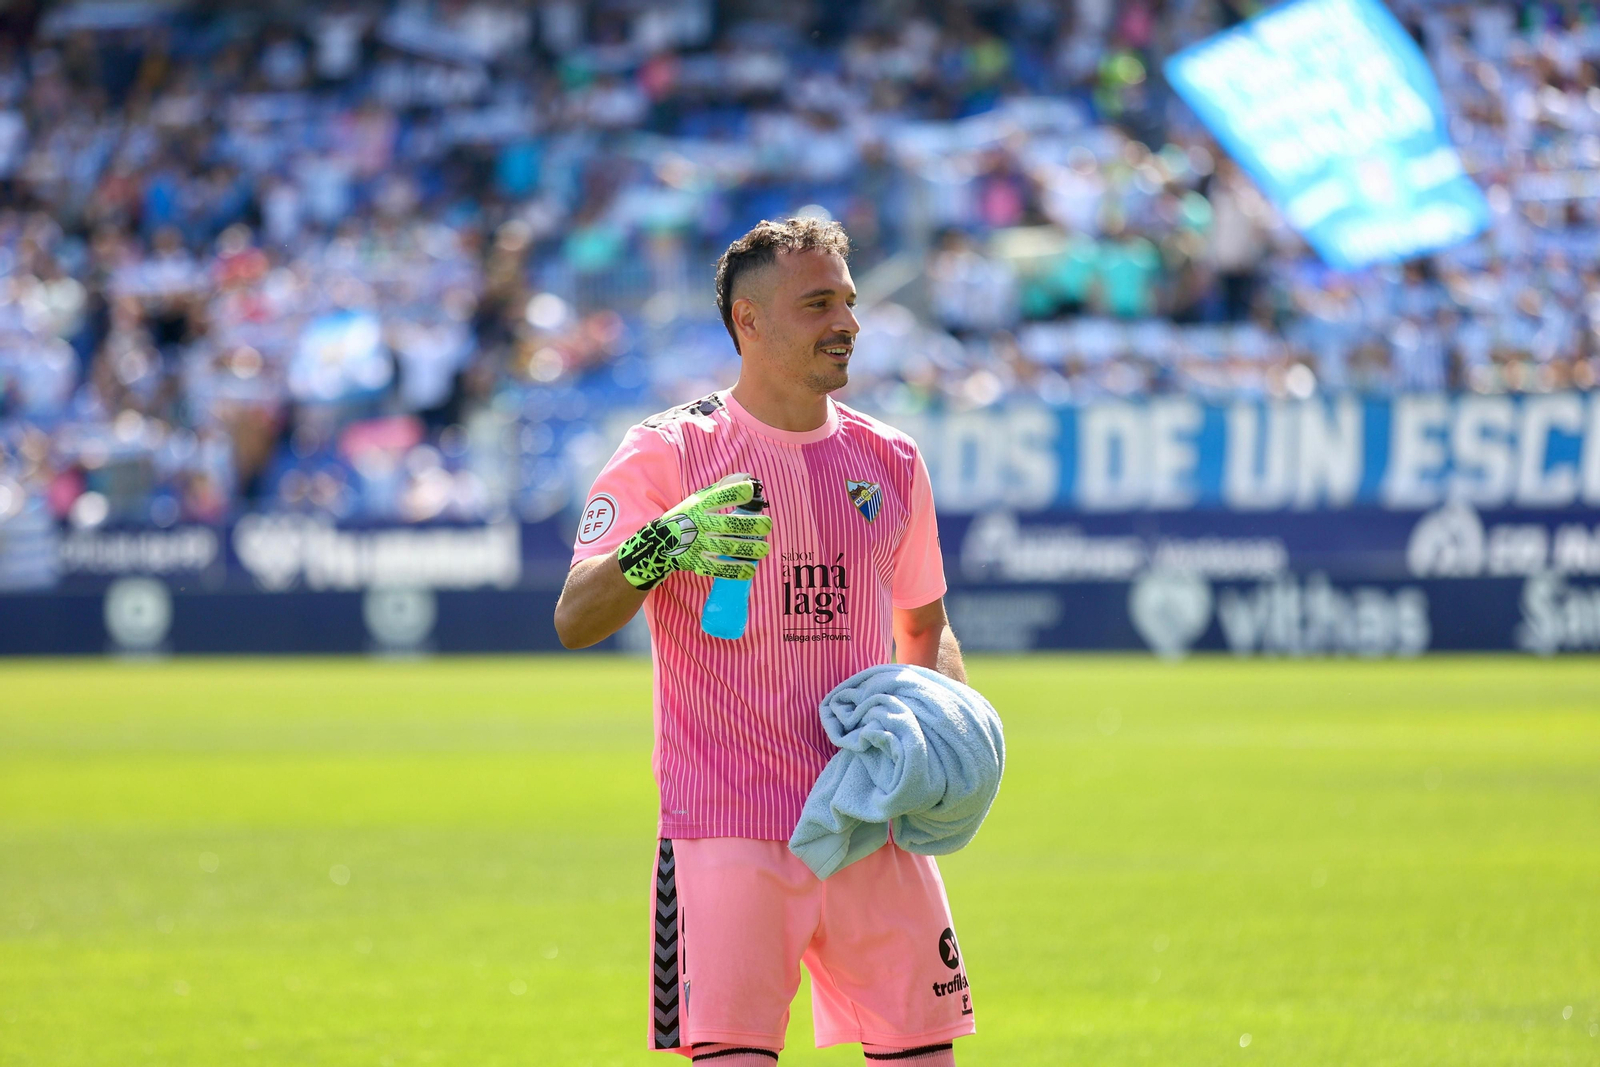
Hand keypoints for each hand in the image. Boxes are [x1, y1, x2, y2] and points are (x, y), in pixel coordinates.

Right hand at [616, 473, 772, 589]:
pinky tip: (751, 569)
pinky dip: (735, 570)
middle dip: (749, 525)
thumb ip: (723, 489)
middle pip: (726, 525)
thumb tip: (748, 478)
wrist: (659, 543)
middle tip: (767, 524)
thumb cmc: (686, 517)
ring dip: (747, 549)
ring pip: (725, 548)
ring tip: (764, 549)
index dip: (734, 493)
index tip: (750, 490)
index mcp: (699, 506)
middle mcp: (698, 524)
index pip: (718, 497)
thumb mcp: (698, 499)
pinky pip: (718, 569)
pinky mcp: (697, 563)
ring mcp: (697, 545)